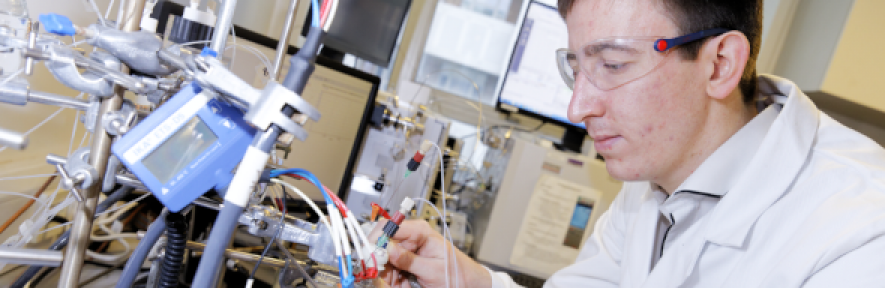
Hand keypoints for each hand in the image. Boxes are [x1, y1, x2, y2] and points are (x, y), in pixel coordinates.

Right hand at [371, 219, 491, 287]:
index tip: (370, 256)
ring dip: (386, 274)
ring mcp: (406, 251)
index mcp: (419, 231)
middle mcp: (410, 238)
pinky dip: (390, 278)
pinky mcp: (404, 263)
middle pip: (382, 244)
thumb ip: (409, 260)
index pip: (388, 226)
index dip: (376, 240)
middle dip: (379, 262)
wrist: (468, 283)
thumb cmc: (457, 273)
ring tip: (400, 282)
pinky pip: (389, 269)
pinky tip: (400, 283)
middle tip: (385, 277)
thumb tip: (388, 248)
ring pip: (383, 260)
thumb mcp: (433, 269)